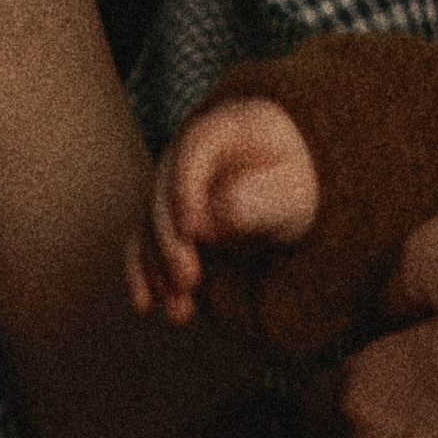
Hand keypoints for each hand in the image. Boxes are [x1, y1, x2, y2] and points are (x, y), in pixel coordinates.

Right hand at [129, 95, 317, 322]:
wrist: (290, 195)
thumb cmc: (295, 185)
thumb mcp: (293, 190)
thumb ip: (259, 198)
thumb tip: (213, 216)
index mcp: (225, 129)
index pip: (193, 149)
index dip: (186, 188)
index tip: (192, 230)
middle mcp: (189, 153)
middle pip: (163, 190)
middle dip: (171, 240)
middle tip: (189, 278)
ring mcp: (174, 185)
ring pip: (150, 222)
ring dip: (157, 266)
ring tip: (179, 309)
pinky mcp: (167, 218)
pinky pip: (143, 241)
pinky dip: (141, 271)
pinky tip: (144, 304)